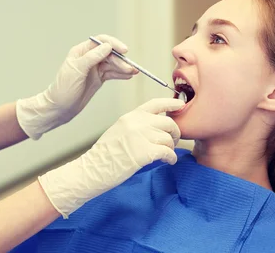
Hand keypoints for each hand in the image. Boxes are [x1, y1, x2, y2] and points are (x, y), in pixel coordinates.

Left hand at [16, 35, 137, 139]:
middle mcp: (89, 58)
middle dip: (120, 60)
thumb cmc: (63, 89)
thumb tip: (107, 46)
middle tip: (130, 68)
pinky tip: (128, 76)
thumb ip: (92, 58)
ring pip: (112, 64)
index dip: (113, 44)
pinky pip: (112, 74)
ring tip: (133, 72)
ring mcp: (94, 69)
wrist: (59, 108)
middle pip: (109, 54)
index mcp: (81, 52)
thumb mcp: (76, 71)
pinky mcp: (98, 79)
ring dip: (123, 68)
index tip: (124, 50)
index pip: (101, 42)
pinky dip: (121, 74)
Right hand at [38, 98, 184, 217]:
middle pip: (168, 122)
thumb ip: (136, 125)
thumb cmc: (105, 155)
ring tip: (165, 155)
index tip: (181, 105)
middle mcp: (136, 123)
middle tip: (171, 142)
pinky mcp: (144, 152)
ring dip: (170, 148)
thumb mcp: (119, 131)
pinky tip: (168, 161)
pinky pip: (168, 152)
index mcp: (130, 116)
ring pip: (168, 139)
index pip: (155, 104)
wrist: (93, 169)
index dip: (171, 104)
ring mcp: (140, 136)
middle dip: (174, 133)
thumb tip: (155, 128)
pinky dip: (171, 158)